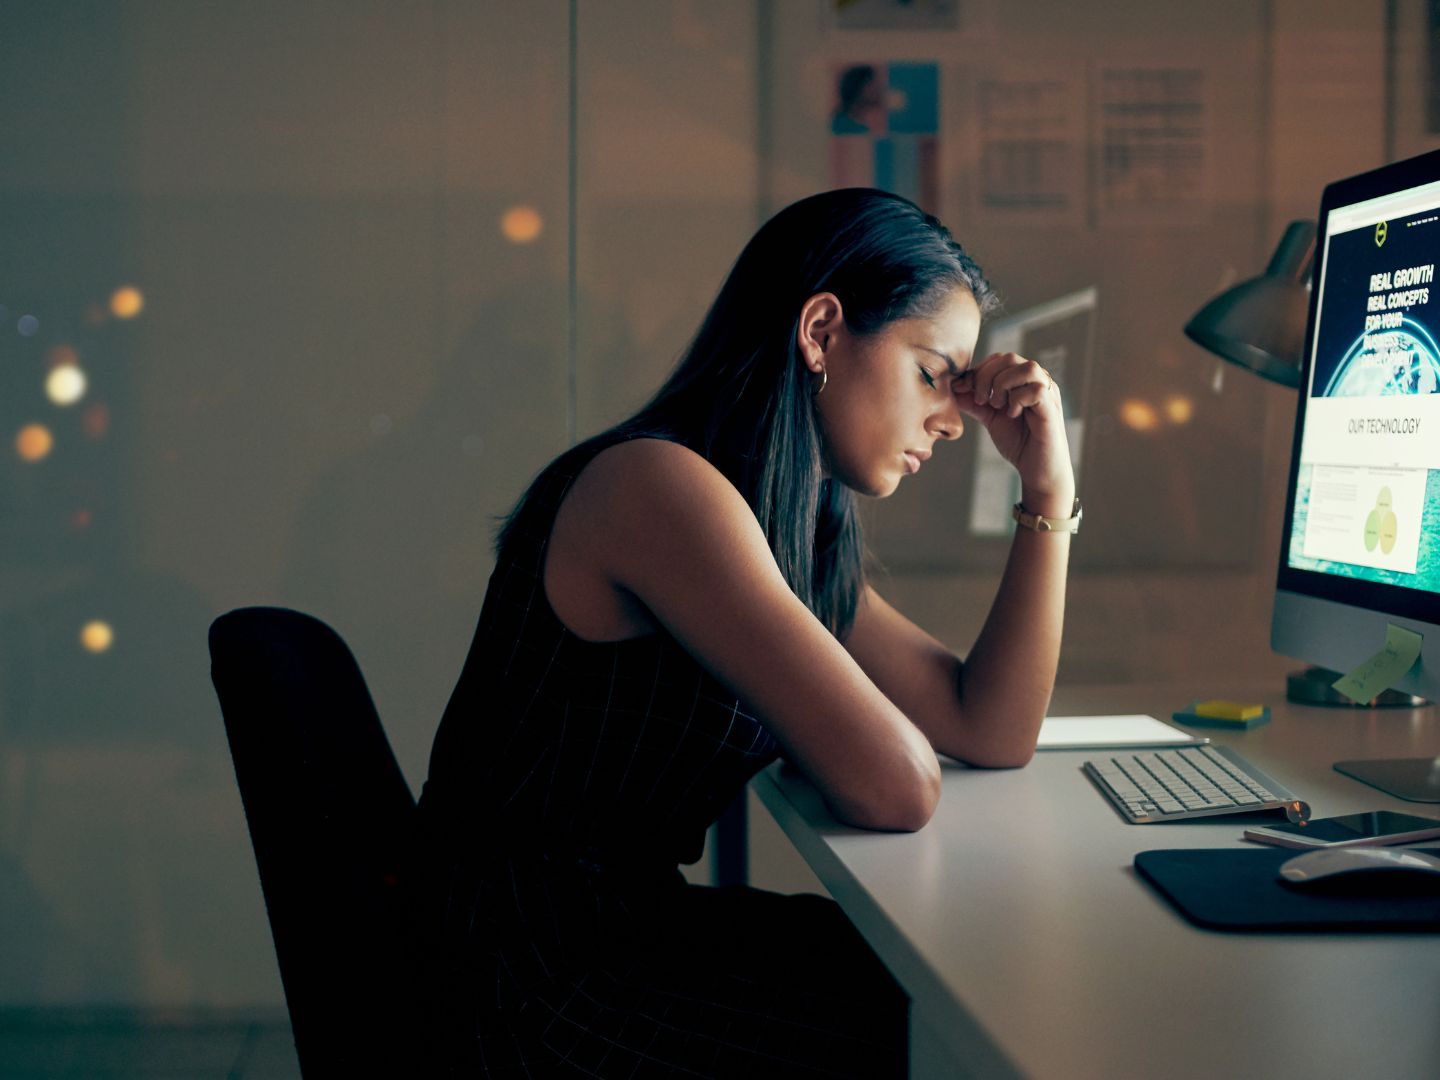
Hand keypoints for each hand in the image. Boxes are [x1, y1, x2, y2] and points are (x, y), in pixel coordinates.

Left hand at [954, 352, 1073, 504]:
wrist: (1037, 469)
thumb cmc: (1018, 442)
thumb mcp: (989, 418)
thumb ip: (974, 402)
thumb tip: (953, 387)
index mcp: (1023, 380)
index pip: (999, 359)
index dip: (978, 370)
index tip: (961, 388)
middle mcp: (1037, 381)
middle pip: (1009, 358)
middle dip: (985, 377)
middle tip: (979, 400)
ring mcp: (1047, 393)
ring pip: (1027, 368)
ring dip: (1003, 385)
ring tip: (997, 406)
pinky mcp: (1052, 408)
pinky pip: (1036, 390)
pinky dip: (1018, 399)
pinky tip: (1012, 414)